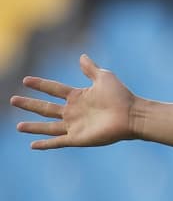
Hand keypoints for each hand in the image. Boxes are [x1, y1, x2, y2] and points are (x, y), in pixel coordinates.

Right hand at [10, 55, 135, 148]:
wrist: (132, 115)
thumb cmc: (121, 96)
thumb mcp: (104, 77)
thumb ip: (90, 68)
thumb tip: (82, 56)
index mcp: (78, 96)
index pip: (54, 90)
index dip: (40, 85)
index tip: (25, 80)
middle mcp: (74, 111)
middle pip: (46, 108)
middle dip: (29, 104)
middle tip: (12, 100)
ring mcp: (75, 126)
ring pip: (48, 126)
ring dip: (33, 126)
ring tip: (17, 125)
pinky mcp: (78, 138)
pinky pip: (57, 141)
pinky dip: (45, 144)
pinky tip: (32, 145)